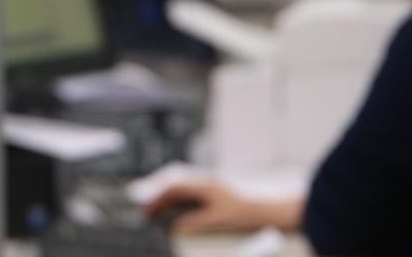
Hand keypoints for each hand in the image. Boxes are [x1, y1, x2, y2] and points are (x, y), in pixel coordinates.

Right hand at [143, 182, 265, 234]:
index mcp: (204, 185)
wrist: (265, 209)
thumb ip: (195, 222)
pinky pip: (189, 192)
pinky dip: (178, 199)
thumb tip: (175, 227)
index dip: (158, 198)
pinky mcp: (212, 192)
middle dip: (158, 193)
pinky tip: (174, 209)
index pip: (175, 188)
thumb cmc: (244, 213)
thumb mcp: (218, 220)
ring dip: (167, 196)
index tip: (147, 209)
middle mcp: (205, 182)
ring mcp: (208, 186)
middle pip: (175, 183)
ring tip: (155, 208)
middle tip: (146, 208)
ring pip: (181, 186)